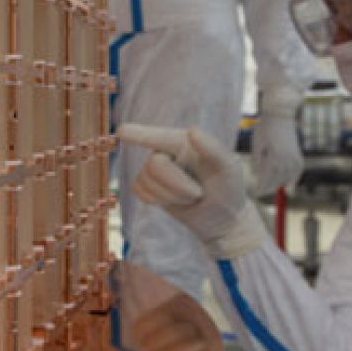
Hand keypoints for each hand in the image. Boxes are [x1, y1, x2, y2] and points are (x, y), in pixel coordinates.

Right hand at [118, 124, 267, 260]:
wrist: (222, 219)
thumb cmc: (228, 188)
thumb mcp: (229, 168)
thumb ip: (213, 148)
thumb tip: (192, 132)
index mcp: (184, 141)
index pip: (159, 136)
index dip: (139, 134)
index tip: (122, 131)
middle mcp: (165, 151)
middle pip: (154, 165)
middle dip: (177, 184)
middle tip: (198, 193)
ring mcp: (154, 169)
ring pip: (146, 181)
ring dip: (172, 196)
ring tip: (191, 197)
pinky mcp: (147, 187)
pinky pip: (139, 191)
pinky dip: (159, 201)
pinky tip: (175, 201)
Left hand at [250, 109, 303, 196]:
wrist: (280, 116)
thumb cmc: (264, 129)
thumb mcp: (256, 145)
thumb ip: (257, 163)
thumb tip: (258, 177)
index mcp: (272, 160)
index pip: (265, 181)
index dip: (259, 189)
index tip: (255, 195)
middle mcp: (285, 162)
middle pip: (275, 183)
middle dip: (267, 189)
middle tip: (260, 193)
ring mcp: (294, 160)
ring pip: (286, 180)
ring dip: (278, 185)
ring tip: (270, 189)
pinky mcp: (299, 157)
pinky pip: (297, 174)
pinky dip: (293, 181)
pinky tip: (289, 190)